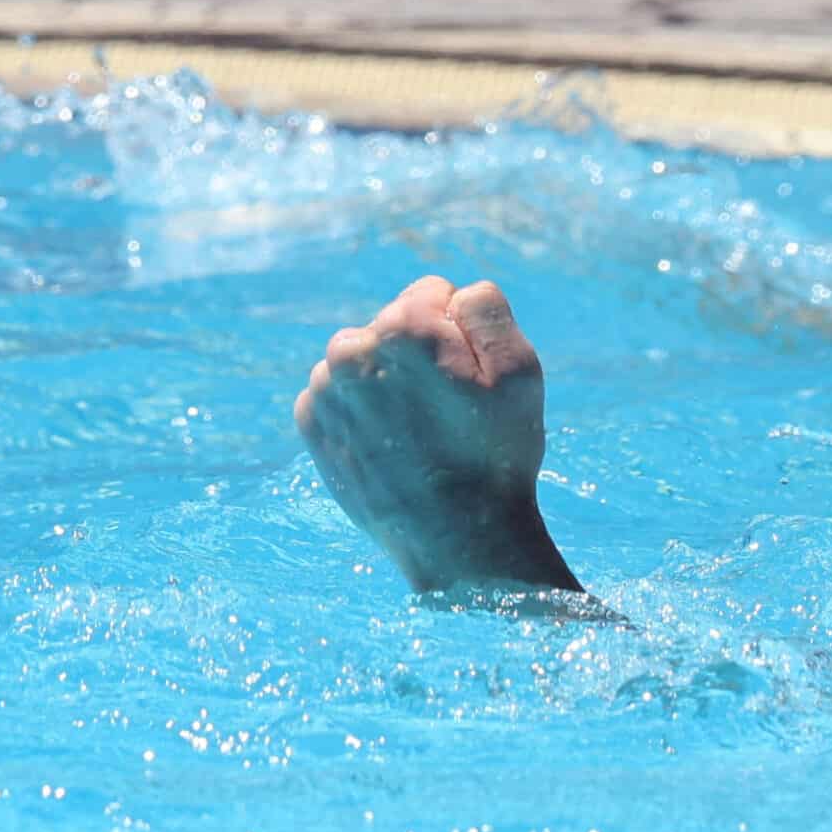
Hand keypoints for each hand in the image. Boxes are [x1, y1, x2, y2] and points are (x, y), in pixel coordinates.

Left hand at [294, 276, 581, 593]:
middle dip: (419, 354)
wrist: (458, 539)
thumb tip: (454, 293)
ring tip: (421, 430)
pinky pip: (338, 396)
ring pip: (362, 360)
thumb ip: (487, 309)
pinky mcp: (311, 425)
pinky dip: (363, 411)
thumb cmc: (496, 456)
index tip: (471, 377)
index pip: (433, 292)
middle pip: (392, 325)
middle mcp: (351, 352)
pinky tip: (394, 443)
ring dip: (388, 381)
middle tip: (449, 409)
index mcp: (402, 327)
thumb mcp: (520, 371)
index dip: (461, 331)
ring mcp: (325, 391)